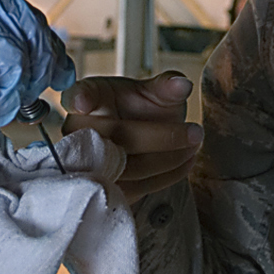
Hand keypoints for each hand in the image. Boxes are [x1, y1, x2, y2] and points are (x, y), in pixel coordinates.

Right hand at [61, 71, 201, 203]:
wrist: (145, 137)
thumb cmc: (140, 109)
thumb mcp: (154, 91)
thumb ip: (166, 86)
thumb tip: (182, 85)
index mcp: (87, 97)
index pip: (77, 95)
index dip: (78, 99)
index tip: (83, 102)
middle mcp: (79, 131)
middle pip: (114, 135)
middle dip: (160, 136)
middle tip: (196, 132)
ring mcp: (88, 162)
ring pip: (126, 167)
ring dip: (167, 159)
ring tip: (195, 144)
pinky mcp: (103, 189)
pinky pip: (135, 189)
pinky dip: (165, 177)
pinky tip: (186, 161)